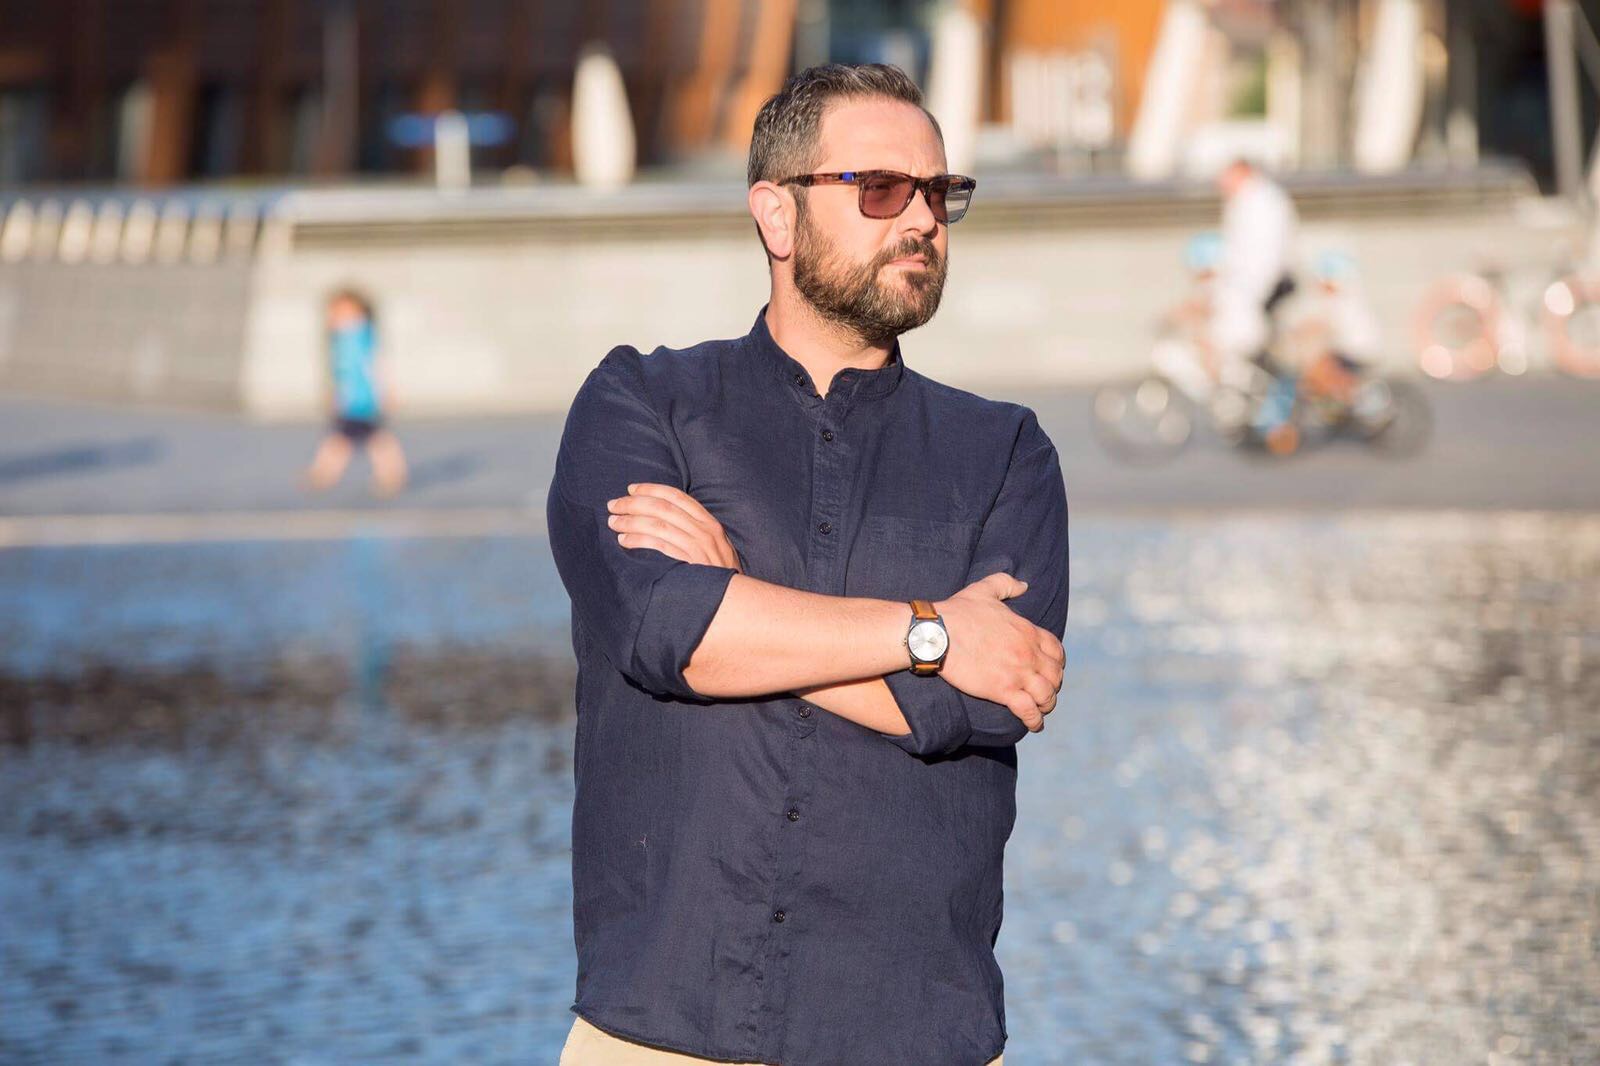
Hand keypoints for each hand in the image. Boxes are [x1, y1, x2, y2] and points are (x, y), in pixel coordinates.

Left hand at [606, 483, 742, 571]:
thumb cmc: (719, 576)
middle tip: (613, 506)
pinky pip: (658, 545)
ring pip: (657, 524)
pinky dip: (638, 540)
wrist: (736, 602)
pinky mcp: (690, 563)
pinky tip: (625, 540)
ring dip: (631, 521)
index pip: (677, 497)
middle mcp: (705, 531)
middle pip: (662, 507)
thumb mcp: (714, 548)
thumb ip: (694, 533)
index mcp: (710, 523)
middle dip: (633, 503)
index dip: (651, 489)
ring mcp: (698, 547)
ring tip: (614, 523)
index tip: (631, 489)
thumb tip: (662, 520)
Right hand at [934, 573, 1063, 731]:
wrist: (937, 633)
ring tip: (1041, 709)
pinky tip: (1034, 725)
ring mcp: (1018, 673)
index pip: (1056, 650)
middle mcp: (1028, 653)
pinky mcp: (1003, 691)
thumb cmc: (957, 612)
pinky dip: (1035, 720)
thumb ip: (1006, 584)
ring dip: (1047, 704)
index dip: (1057, 662)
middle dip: (1053, 684)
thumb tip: (1024, 585)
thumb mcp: (984, 589)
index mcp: (1027, 631)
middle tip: (1045, 691)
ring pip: (1047, 695)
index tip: (1051, 668)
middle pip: (1055, 675)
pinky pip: (1029, 710)